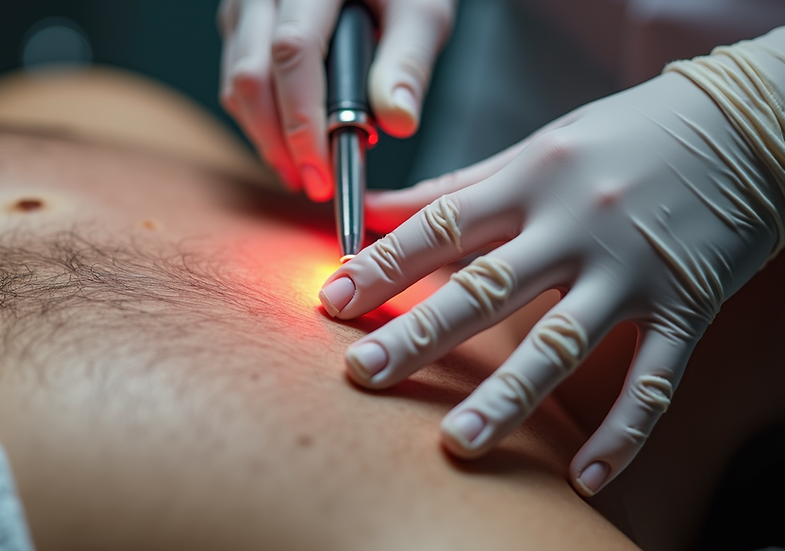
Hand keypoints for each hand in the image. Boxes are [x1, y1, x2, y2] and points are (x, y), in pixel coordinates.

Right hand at [217, 0, 456, 200]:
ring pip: (236, 82)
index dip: (302, 118)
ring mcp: (245, 5)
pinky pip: (236, 77)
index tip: (323, 168)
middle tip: (314, 183)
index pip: (292, 52)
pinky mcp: (240, 22)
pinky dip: (260, 118)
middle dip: (278, 141)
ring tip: (304, 170)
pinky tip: (290, 144)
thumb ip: (408, 62)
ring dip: (266, 136)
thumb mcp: (421, 9)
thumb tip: (398, 121)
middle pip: (251, 75)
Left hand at [318, 69, 783, 494]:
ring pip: (561, 342)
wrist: (746, 126)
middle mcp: (575, 225)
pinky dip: (623, 431)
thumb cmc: (625, 136)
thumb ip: (452, 187)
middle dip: (419, 335)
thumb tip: (372, 208)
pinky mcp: (685, 306)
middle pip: (486, 289)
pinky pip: (653, 379)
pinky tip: (585, 474)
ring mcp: (632, 270)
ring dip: (507, 397)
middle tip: (363, 374)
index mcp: (532, 179)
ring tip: (456, 442)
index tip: (332, 300)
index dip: (383, 265)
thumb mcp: (534, 146)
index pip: (442, 226)